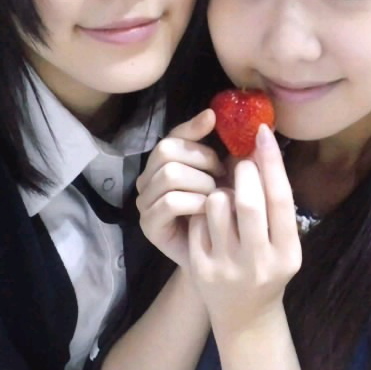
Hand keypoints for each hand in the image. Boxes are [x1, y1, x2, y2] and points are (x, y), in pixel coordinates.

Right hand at [136, 109, 224, 265]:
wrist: (220, 256)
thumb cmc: (222, 212)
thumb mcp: (224, 175)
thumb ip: (219, 147)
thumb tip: (212, 113)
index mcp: (164, 164)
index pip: (172, 135)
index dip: (192, 127)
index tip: (213, 121)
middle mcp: (148, 179)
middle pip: (167, 151)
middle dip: (202, 160)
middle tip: (222, 177)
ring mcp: (145, 202)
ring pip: (170, 174)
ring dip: (202, 183)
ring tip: (218, 197)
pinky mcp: (149, 225)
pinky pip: (170, 202)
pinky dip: (195, 202)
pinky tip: (209, 210)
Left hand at [188, 124, 301, 336]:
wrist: (245, 316)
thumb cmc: (268, 267)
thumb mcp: (282, 242)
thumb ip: (275, 204)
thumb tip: (260, 149)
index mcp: (288, 253)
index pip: (281, 199)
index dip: (272, 161)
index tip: (263, 132)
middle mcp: (259, 261)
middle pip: (248, 201)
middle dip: (243, 173)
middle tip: (242, 163)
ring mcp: (227, 266)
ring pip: (217, 205)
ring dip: (221, 192)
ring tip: (226, 197)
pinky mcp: (201, 268)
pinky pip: (198, 221)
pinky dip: (203, 211)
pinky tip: (211, 220)